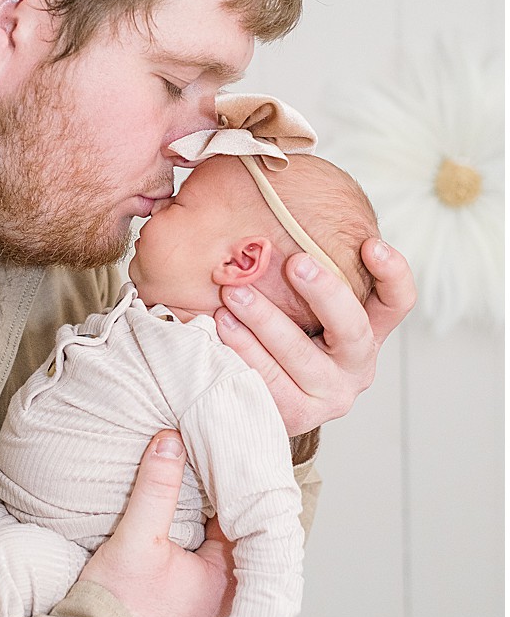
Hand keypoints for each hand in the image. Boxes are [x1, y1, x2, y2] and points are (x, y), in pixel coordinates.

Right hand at [80, 430, 235, 616]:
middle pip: (225, 551)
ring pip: (209, 579)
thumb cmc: (117, 610)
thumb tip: (170, 441)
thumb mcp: (136, 537)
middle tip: (191, 492)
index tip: (208, 468)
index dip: (221, 493)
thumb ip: (155, 487)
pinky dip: (185, 584)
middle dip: (209, 525)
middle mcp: (225, 610)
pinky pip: (194, 603)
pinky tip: (163, 574)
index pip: (237, 523)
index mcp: (228, 582)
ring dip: (198, 558)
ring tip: (177, 530)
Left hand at [216, 238, 415, 433]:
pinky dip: (243, 350)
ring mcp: (329, 395)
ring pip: (301, 356)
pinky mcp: (295, 416)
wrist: (251, 396)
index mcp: (367, 332)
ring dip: (266, 321)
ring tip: (233, 294)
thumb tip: (274, 200)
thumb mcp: (296, 301)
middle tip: (293, 261)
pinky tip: (220, 326)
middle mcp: (356, 365)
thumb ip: (300, 268)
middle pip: (351, 327)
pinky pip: (268, 380)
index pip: (397, 302)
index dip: (392, 273)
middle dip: (324, 292)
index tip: (370, 243)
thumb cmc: (273, 332)